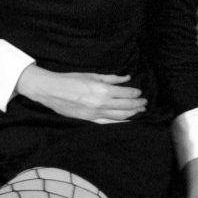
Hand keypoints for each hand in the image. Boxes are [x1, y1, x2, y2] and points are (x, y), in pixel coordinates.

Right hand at [16, 64, 146, 122]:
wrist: (51, 90)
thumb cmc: (70, 79)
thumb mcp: (92, 75)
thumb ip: (111, 78)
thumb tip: (126, 77)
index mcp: (102, 90)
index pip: (126, 94)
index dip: (135, 93)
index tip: (140, 92)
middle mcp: (101, 103)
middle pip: (126, 106)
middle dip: (137, 104)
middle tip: (145, 103)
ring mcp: (95, 114)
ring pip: (120, 116)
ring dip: (132, 113)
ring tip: (140, 111)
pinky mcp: (89, 119)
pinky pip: (108, 123)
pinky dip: (120, 122)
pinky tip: (127, 121)